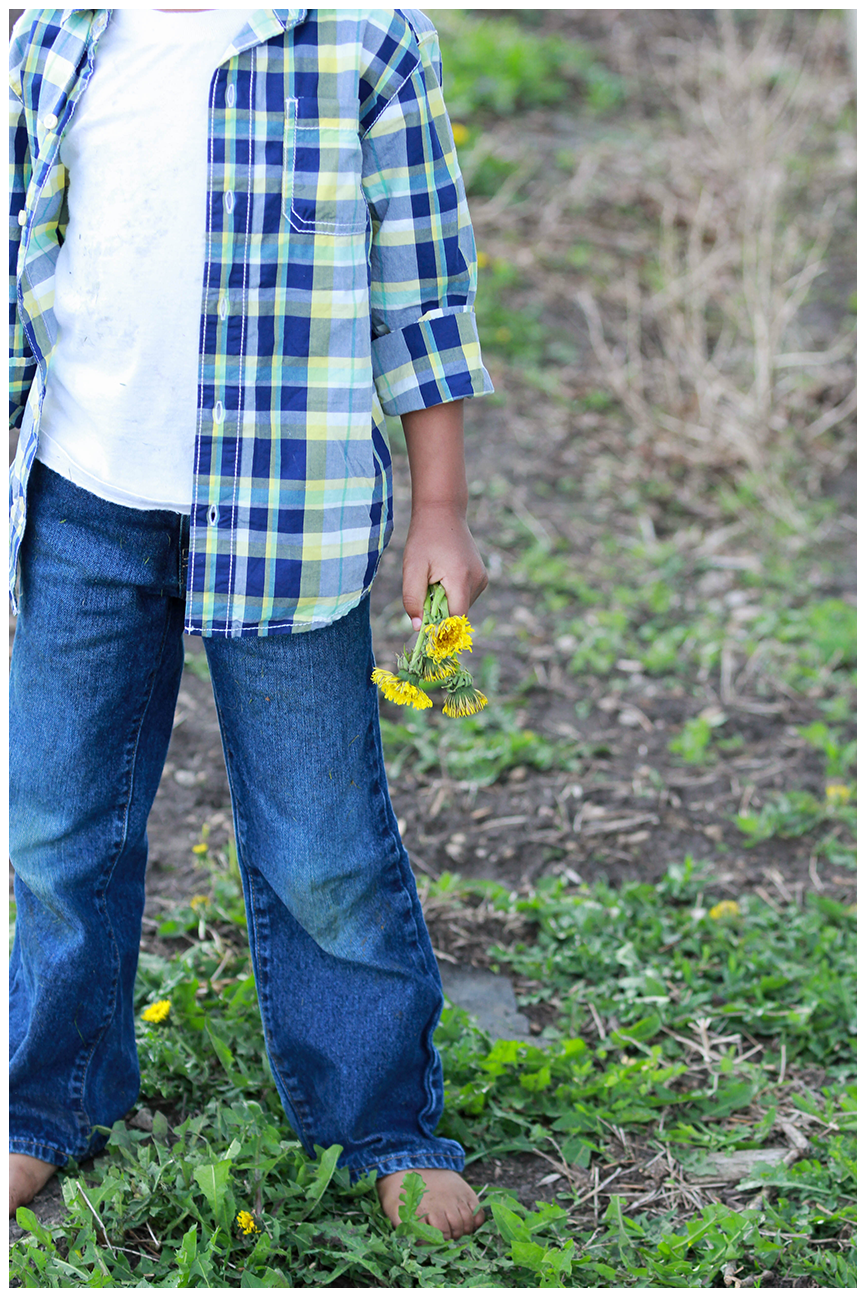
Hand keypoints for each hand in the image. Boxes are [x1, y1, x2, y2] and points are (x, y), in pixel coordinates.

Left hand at [402, 504, 487, 629]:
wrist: (442, 512)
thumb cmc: (424, 539)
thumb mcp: (412, 569)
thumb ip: (412, 599)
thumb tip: (417, 628)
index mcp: (461, 579)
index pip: (455, 618)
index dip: (440, 626)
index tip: (425, 625)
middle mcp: (477, 581)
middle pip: (457, 613)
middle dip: (440, 611)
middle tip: (425, 591)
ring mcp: (482, 578)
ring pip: (461, 605)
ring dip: (446, 602)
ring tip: (434, 579)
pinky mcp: (482, 576)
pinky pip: (465, 596)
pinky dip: (452, 594)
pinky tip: (443, 576)